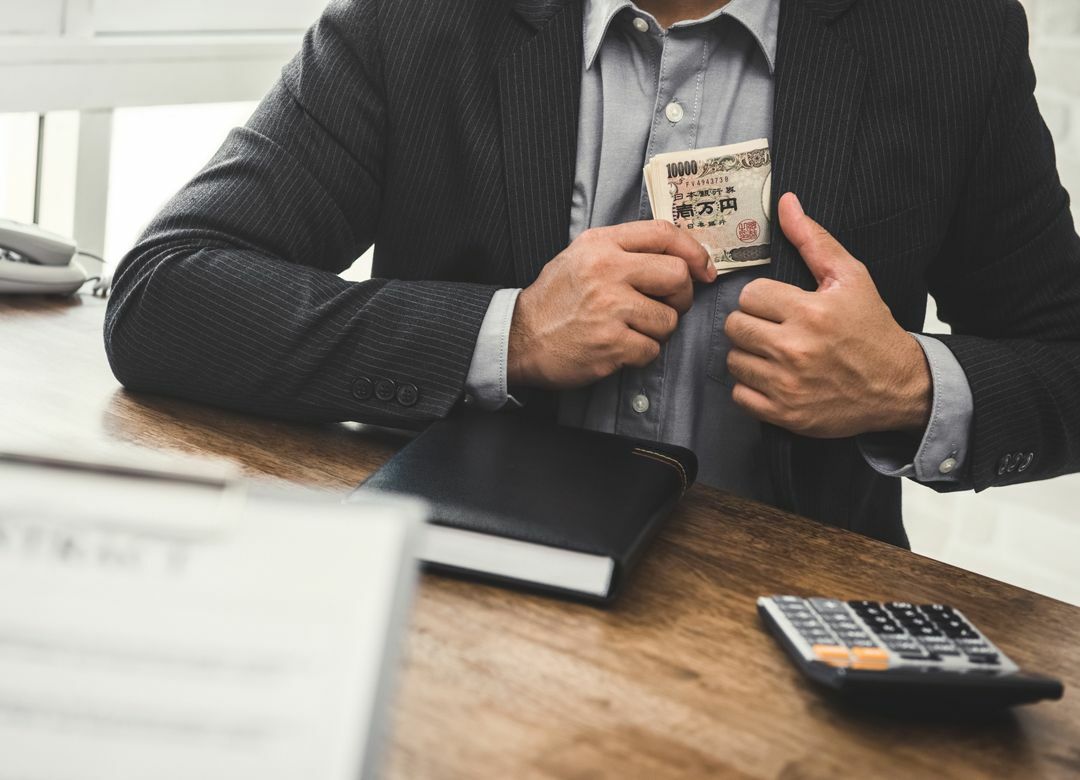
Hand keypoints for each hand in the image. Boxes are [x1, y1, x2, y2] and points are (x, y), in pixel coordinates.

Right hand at [509, 220, 715, 387]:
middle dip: (682, 297)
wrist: (519, 337)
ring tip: (633, 330)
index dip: (693, 252)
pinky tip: (619, 347)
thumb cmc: (554, 299)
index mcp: (601, 244)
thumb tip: (676, 256)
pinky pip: (651, 350)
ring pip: (668, 320)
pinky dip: (641, 353)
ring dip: (658, 331)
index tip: (703, 270)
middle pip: (677, 276)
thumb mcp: (580, 256)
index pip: (664, 233)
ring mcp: (609, 308)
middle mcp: (607, 271)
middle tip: (668, 307)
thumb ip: (622, 250)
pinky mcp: (610, 344)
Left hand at [724, 193, 931, 437]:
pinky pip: (739, 395)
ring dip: (749, 355)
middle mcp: (795, 349)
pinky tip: (772, 378)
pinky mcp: (784, 414)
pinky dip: (751, 388)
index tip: (779, 305)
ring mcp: (788, 385)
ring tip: (773, 353)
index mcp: (810, 312)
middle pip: (735, 326)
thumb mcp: (850, 278)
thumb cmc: (871, 329)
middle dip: (751, 324)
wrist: (898, 386)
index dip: (762, 298)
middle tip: (773, 328)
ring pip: (734, 360)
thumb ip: (813, 240)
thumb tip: (786, 203)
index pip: (749, 295)